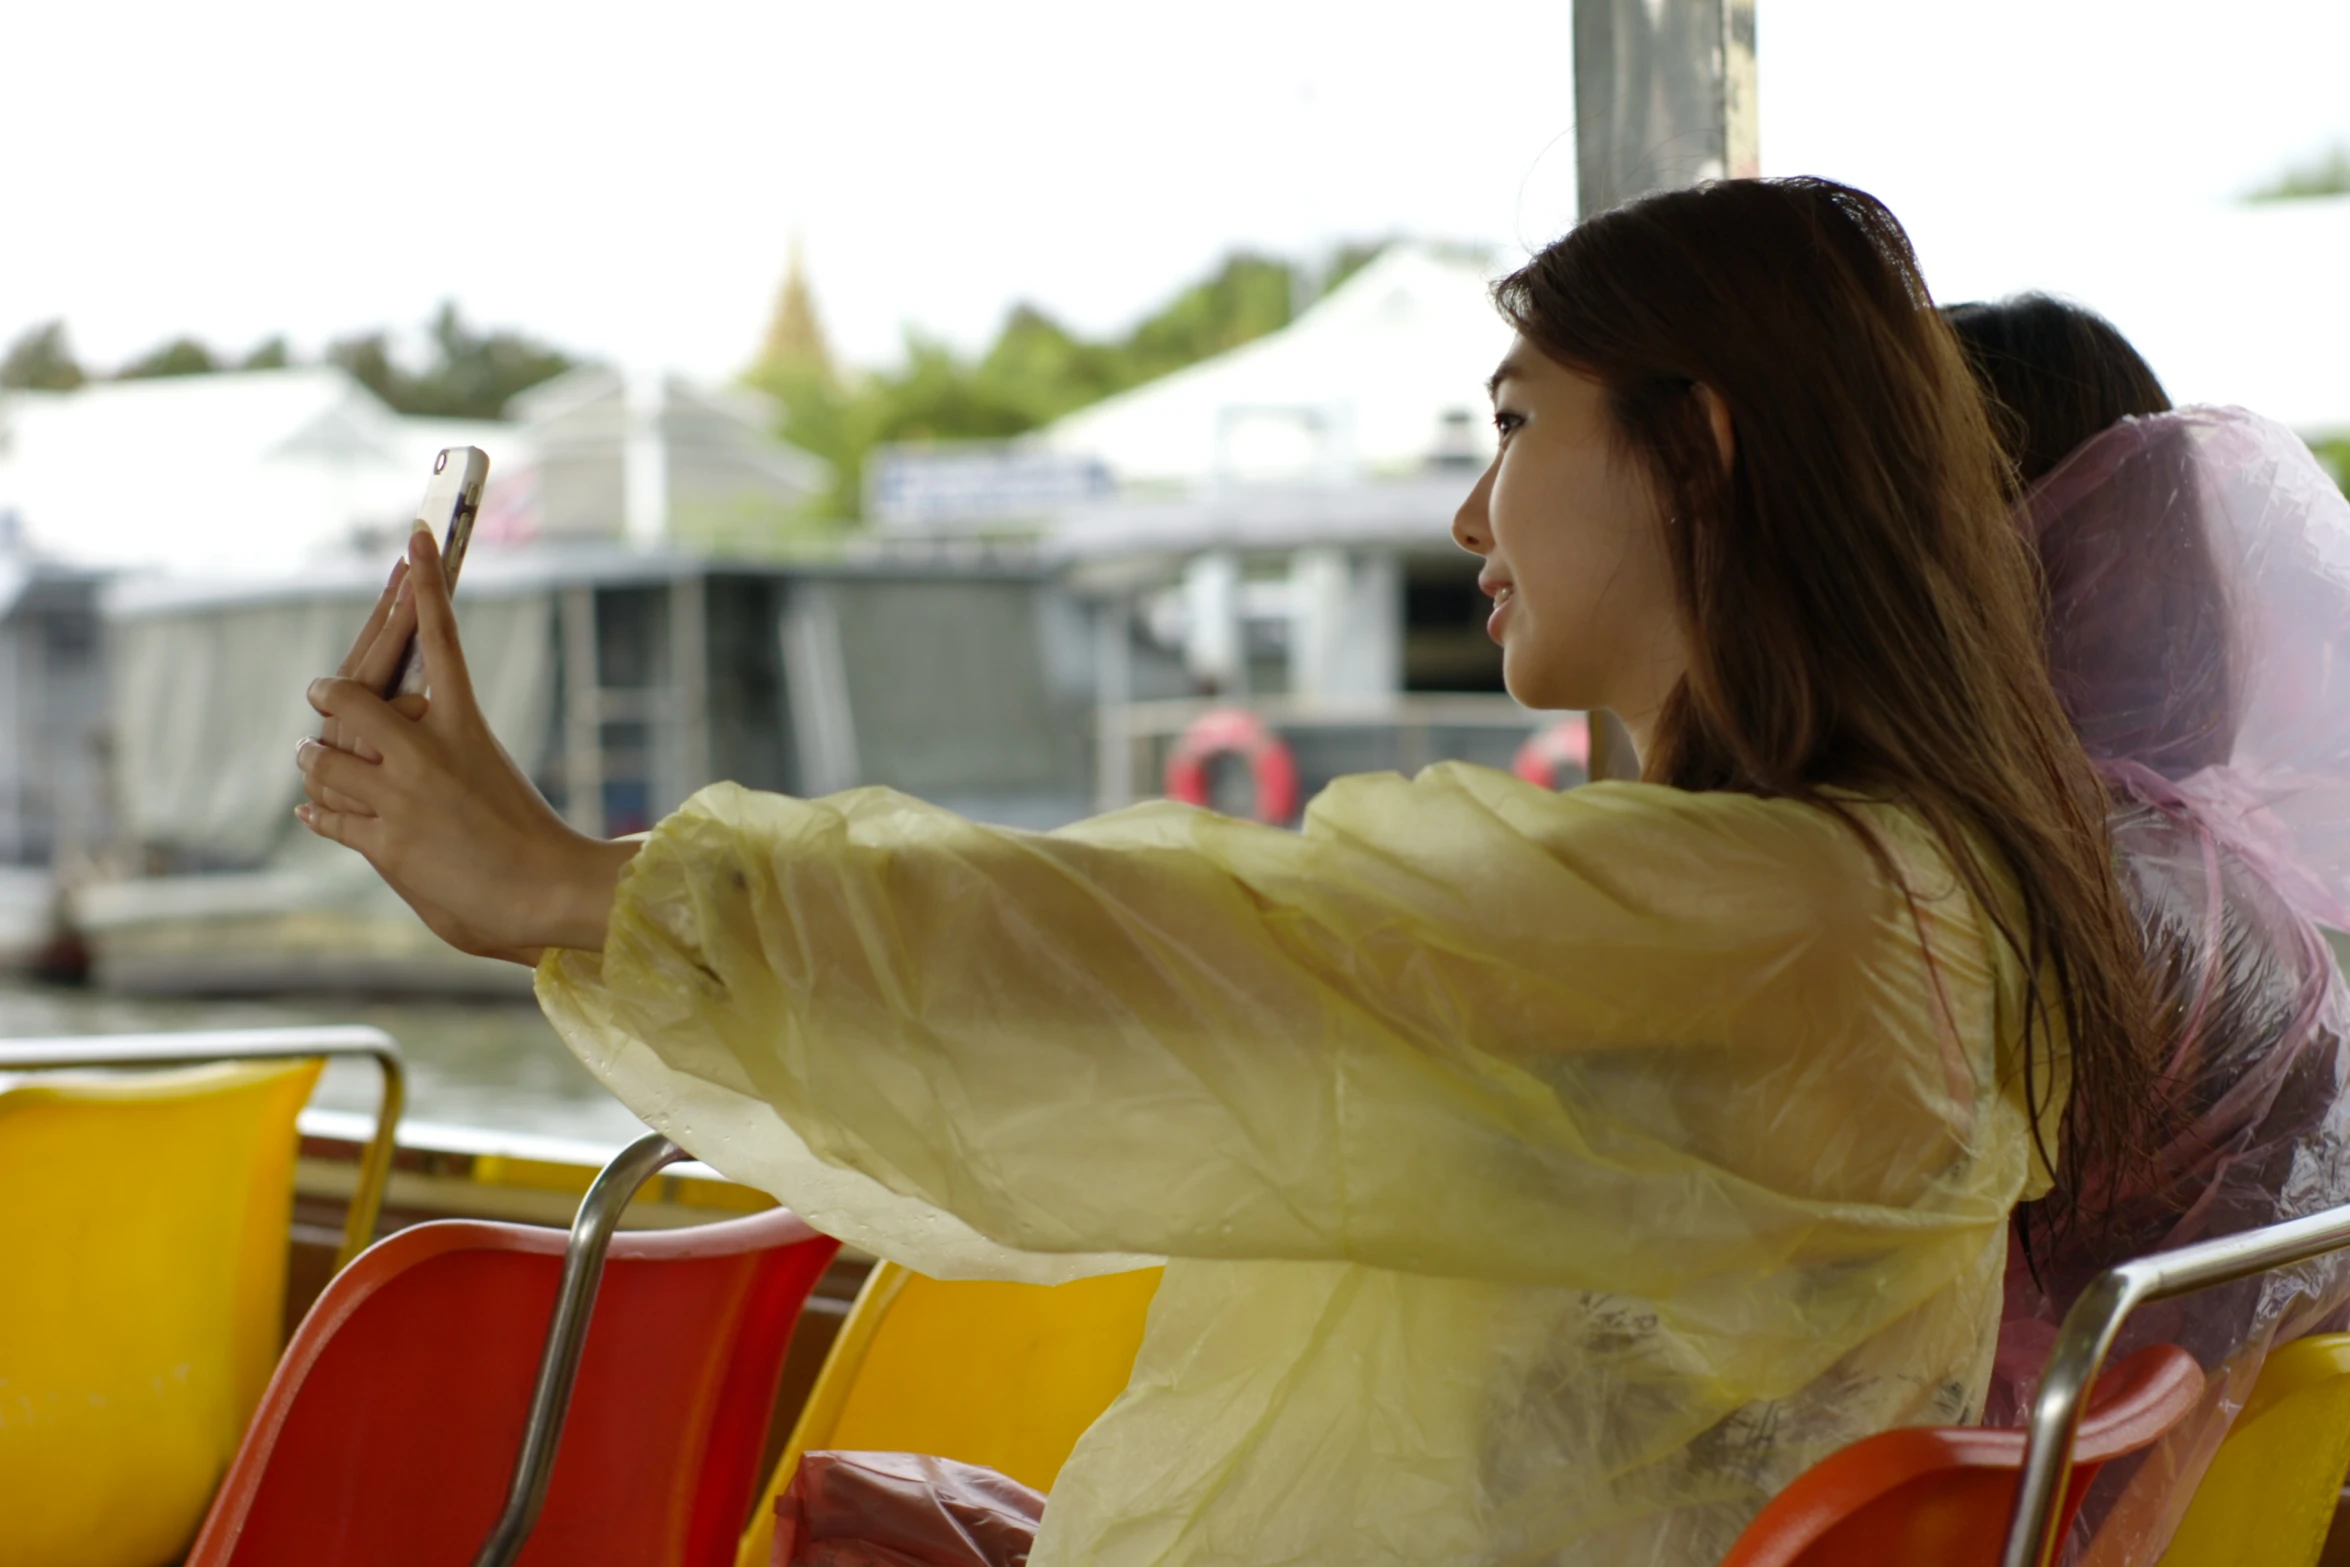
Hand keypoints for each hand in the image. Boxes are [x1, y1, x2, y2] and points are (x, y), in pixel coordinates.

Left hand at [295, 525, 638, 961]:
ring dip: (316, 760)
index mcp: (464, 726)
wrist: (544, 889)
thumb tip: (395, 741)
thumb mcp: (486, 770)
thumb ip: (440, 751)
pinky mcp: (384, 842)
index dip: (426, 588)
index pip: (441, 640)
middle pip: (351, 694)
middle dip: (331, 693)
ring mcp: (400, 798)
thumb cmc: (527, 833)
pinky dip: (319, 811)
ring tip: (314, 759)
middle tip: (324, 692)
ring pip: (323, 760)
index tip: (417, 540)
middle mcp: (426, 753)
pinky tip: (311, 807)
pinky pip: (328, 815)